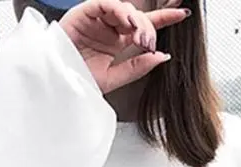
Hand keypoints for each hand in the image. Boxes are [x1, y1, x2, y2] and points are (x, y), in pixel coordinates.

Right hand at [59, 0, 189, 94]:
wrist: (58, 84)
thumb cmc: (79, 81)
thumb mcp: (115, 78)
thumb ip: (138, 67)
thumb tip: (163, 56)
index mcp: (117, 42)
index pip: (144, 26)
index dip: (164, 19)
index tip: (182, 14)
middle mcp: (110, 28)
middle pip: (137, 18)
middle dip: (148, 27)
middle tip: (148, 42)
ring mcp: (98, 19)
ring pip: (124, 9)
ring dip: (136, 20)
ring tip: (138, 37)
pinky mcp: (85, 12)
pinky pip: (106, 3)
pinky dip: (119, 10)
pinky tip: (126, 22)